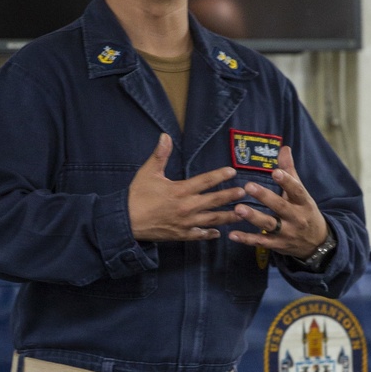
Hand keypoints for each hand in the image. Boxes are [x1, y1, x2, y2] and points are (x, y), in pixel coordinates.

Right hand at [128, 134, 245, 241]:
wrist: (126, 221)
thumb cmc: (137, 196)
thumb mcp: (148, 173)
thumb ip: (160, 155)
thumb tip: (165, 136)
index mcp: (179, 190)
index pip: (204, 181)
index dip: (219, 175)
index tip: (232, 171)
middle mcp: (186, 207)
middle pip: (213, 201)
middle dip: (230, 196)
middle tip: (244, 192)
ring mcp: (185, 223)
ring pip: (211, 219)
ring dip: (227, 217)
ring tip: (241, 213)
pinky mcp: (181, 235)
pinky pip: (199, 235)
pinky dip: (209, 234)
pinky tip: (218, 233)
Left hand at [228, 145, 328, 258]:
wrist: (316, 243)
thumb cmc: (305, 211)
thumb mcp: (301, 193)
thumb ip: (290, 171)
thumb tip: (284, 148)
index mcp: (304, 202)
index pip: (296, 190)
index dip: (287, 181)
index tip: (275, 171)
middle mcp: (296, 218)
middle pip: (280, 207)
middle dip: (265, 197)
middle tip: (249, 186)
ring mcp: (286, 233)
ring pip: (269, 225)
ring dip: (253, 217)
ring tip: (238, 209)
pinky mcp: (277, 245)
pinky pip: (261, 242)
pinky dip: (246, 239)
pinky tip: (232, 234)